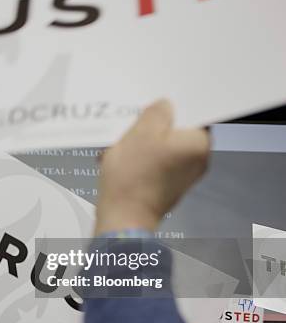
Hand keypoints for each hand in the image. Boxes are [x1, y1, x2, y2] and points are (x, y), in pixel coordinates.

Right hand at [95, 99, 209, 233]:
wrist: (123, 217)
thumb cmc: (134, 174)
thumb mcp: (142, 132)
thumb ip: (157, 112)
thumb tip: (165, 106)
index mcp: (200, 144)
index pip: (193, 115)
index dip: (173, 107)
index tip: (154, 105)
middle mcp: (197, 161)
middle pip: (176, 132)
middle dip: (153, 127)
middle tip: (133, 124)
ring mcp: (183, 177)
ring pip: (163, 148)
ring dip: (143, 144)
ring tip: (122, 145)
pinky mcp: (167, 189)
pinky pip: (156, 164)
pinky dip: (141, 160)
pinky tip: (121, 161)